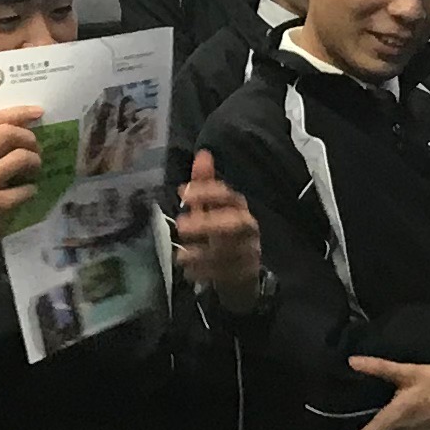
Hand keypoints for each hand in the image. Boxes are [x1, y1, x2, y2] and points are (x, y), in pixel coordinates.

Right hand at [0, 105, 48, 253]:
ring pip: (20, 157)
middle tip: (35, 148)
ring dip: (34, 162)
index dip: (18, 113)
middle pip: (7, 133)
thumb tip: (19, 127)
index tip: (37, 113)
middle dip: (29, 138)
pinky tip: (26, 193)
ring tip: (34, 170)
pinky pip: (26, 188)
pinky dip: (31, 189)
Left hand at [172, 150, 265, 304]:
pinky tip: (188, 271)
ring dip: (203, 253)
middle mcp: (247, 229)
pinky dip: (206, 273)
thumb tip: (202, 153)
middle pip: (236, 224)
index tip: (182, 192)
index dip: (208, 192)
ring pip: (230, 252)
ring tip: (181, 254)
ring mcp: (248, 253)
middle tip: (182, 225)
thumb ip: (206, 183)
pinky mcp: (243, 275)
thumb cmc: (222, 232)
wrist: (242, 272)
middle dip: (209, 224)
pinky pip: (226, 275)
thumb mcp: (213, 208)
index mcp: (239, 208)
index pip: (229, 196)